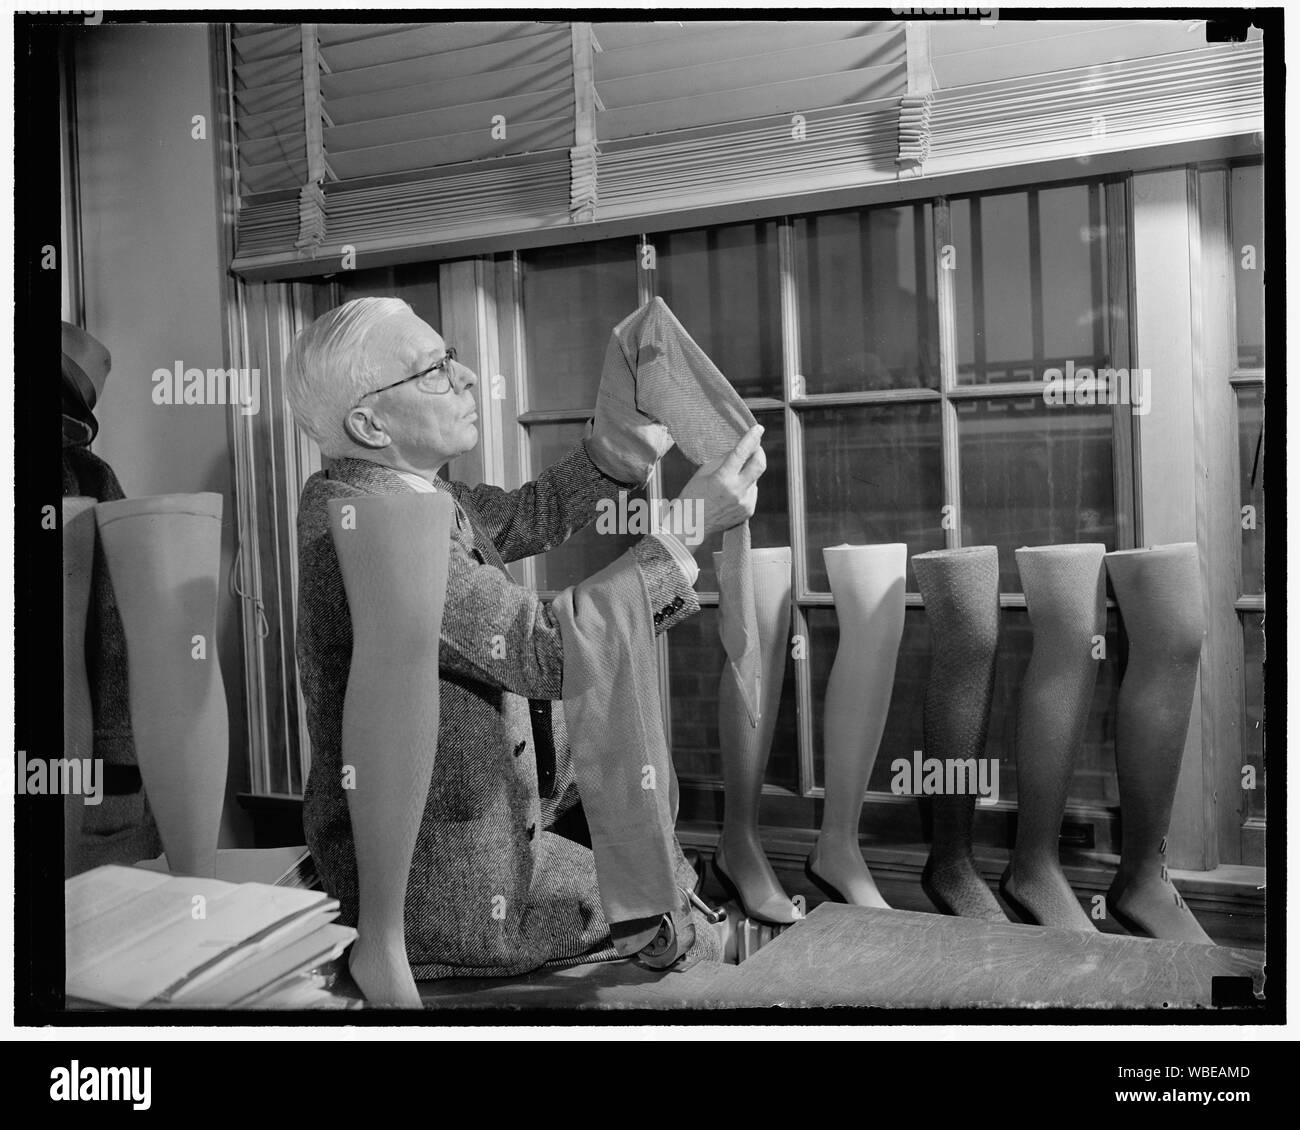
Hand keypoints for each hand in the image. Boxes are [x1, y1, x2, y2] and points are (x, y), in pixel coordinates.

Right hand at [673, 425, 764, 539]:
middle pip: (759, 464)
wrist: (691, 526)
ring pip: (755, 478)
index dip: (752, 438)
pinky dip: (746, 486)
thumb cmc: (692, 497)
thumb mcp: (703, 473)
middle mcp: (737, 491)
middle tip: (756, 447)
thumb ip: (723, 460)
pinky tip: (732, 492)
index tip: (759, 428)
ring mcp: (745, 503)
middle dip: (759, 452)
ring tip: (732, 478)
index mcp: (722, 479)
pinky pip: (753, 491)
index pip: (742, 453)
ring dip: (749, 472)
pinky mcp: (748, 511)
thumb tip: (740, 448)